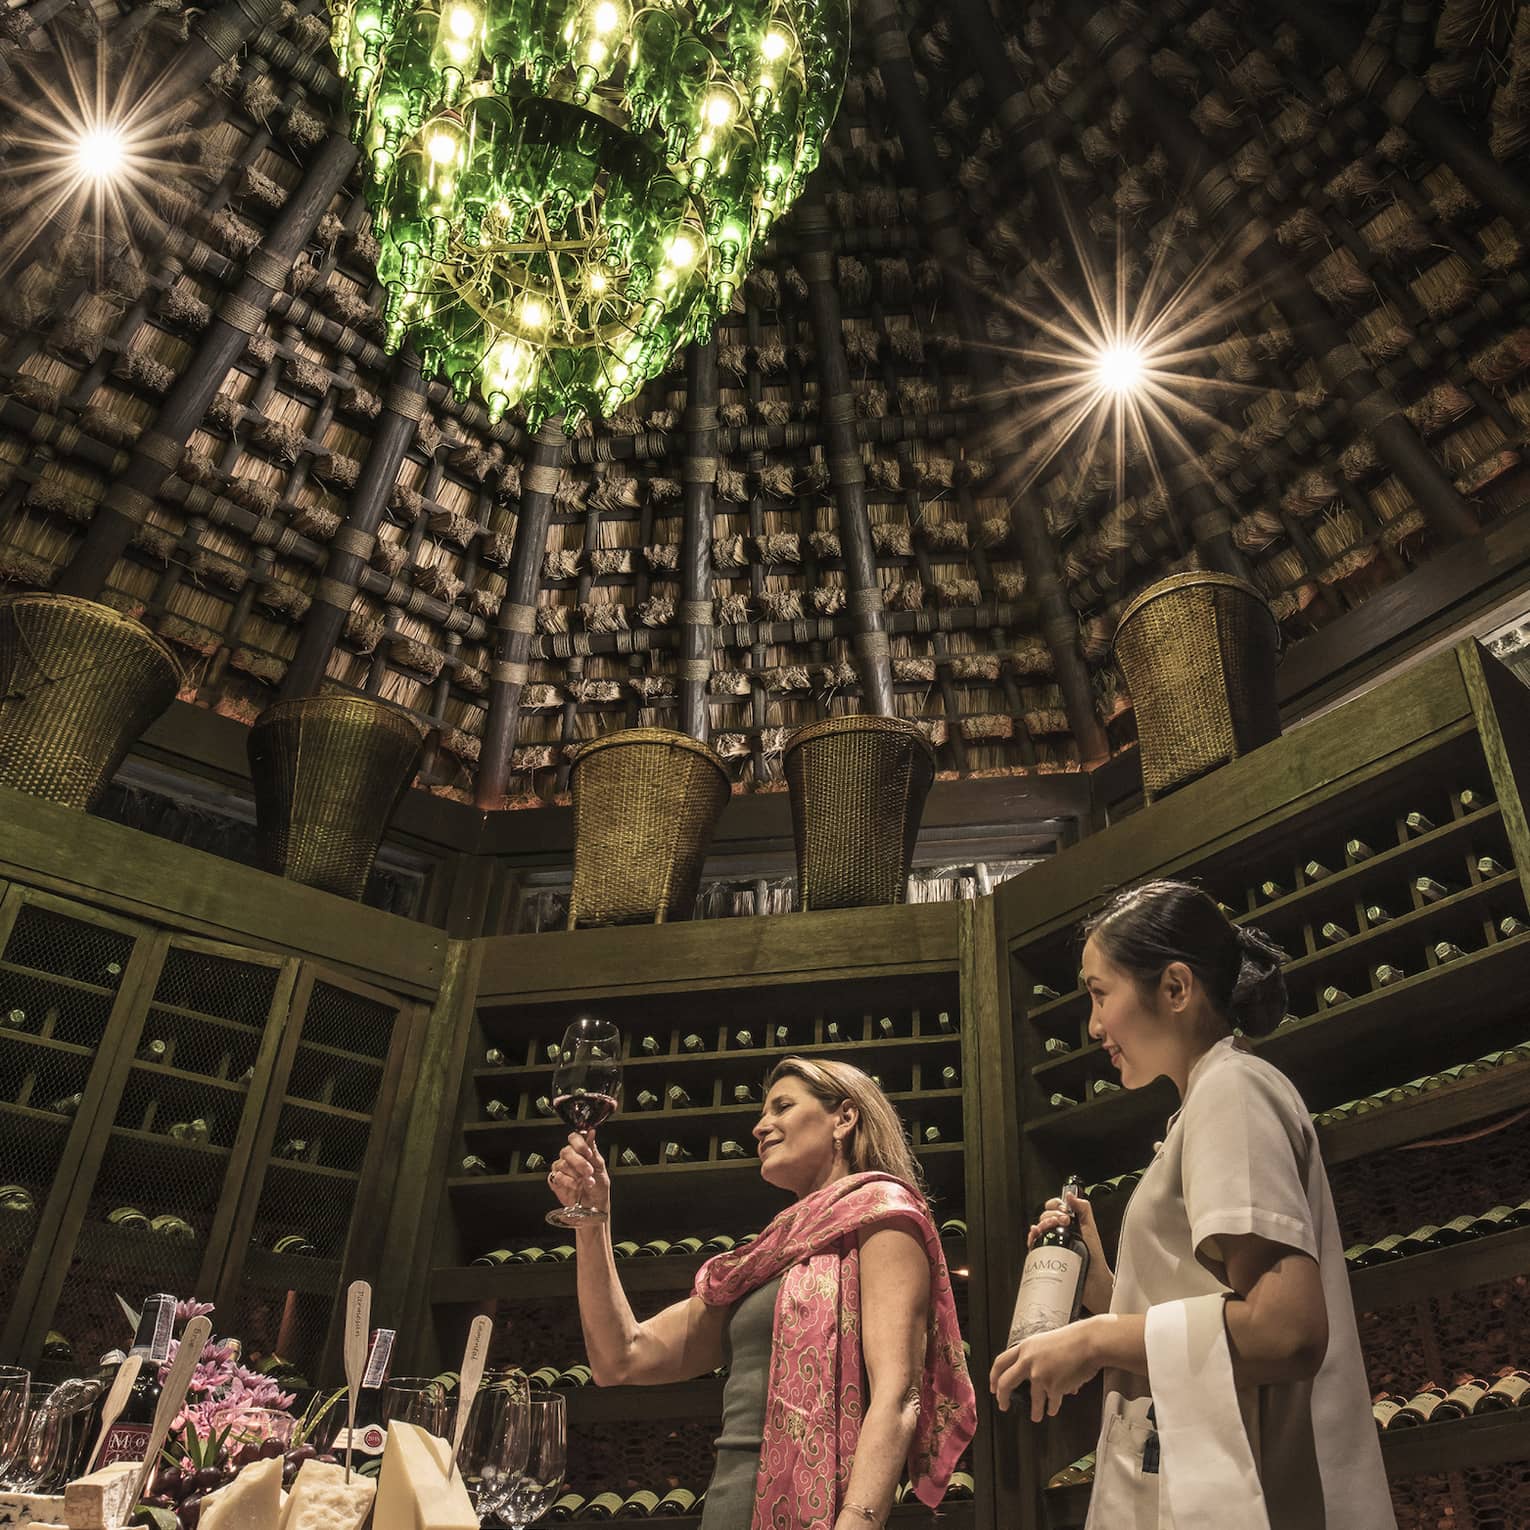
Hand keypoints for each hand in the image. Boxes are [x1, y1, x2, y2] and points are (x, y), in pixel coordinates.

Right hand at [550, 1131, 610, 1215]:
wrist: (594, 1205)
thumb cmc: (599, 1186)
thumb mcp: (600, 1166)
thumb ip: (593, 1149)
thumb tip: (591, 1132)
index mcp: (581, 1151)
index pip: (574, 1138)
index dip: (579, 1144)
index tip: (587, 1153)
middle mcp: (569, 1158)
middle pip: (566, 1151)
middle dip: (580, 1162)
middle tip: (589, 1172)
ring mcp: (560, 1168)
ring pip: (562, 1164)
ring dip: (577, 1175)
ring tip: (586, 1182)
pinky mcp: (554, 1180)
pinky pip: (558, 1176)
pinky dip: (569, 1182)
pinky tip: (576, 1187)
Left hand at [989, 1319, 1101, 1422]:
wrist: (1089, 1342)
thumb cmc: (1073, 1339)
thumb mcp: (1047, 1342)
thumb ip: (1041, 1359)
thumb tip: (1044, 1378)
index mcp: (1025, 1347)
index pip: (1001, 1362)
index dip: (994, 1376)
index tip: (993, 1386)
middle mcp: (1028, 1361)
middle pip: (1006, 1383)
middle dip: (1003, 1397)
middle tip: (1003, 1405)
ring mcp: (1039, 1375)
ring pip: (1033, 1400)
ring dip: (1035, 1411)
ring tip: (1036, 1417)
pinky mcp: (1053, 1387)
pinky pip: (1051, 1403)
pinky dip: (1053, 1408)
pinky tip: (1053, 1410)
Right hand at [1028, 1191, 1112, 1313]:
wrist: (1094, 1280)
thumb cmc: (1095, 1257)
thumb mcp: (1091, 1228)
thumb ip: (1083, 1209)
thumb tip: (1070, 1194)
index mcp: (1069, 1223)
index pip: (1055, 1207)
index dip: (1056, 1205)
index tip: (1064, 1211)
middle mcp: (1059, 1232)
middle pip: (1045, 1216)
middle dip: (1051, 1215)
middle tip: (1063, 1221)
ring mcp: (1052, 1244)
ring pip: (1038, 1227)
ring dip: (1042, 1223)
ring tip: (1052, 1227)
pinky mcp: (1046, 1256)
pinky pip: (1034, 1244)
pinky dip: (1032, 1237)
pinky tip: (1035, 1234)